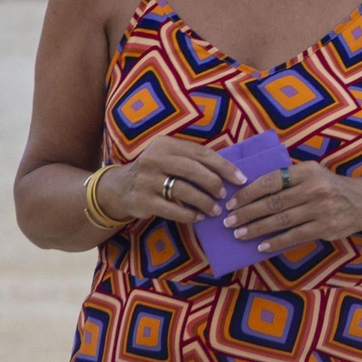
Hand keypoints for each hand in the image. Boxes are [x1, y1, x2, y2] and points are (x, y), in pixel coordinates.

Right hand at [98, 137, 245, 224]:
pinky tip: (199, 217)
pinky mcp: (143, 200)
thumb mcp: (170, 158)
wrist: (120, 188)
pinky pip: (172, 209)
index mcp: (165, 144)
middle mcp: (154, 159)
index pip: (201, 153)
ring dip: (204, 202)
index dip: (224, 166)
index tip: (240, 178)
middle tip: (224, 195)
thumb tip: (231, 172)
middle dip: (213, 183)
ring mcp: (146, 180)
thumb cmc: (157, 171)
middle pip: (193, 170)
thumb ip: (194, 160)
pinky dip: (189, 214)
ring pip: (183, 190)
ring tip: (215, 210)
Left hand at [225, 161, 361, 252]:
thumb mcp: (313, 173)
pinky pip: (294, 236)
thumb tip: (251, 190)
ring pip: (281, 220)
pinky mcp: (325, 227)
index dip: (249, 192)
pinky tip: (261, 246)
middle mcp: (314, 188)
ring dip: (256, 228)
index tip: (232, 202)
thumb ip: (288, 178)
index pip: (271, 180)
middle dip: (247, 213)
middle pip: (273, 202)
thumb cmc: (330, 187)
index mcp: (307, 171)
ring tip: (238, 234)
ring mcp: (320, 209)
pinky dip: (275, 242)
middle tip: (228, 221)